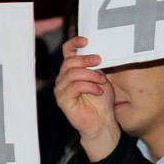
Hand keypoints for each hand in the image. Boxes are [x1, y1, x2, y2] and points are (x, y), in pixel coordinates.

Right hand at [53, 36, 119, 161]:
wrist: (102, 122)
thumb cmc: (101, 101)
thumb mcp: (101, 78)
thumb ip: (96, 66)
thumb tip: (98, 52)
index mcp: (71, 70)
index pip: (67, 52)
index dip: (73, 43)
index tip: (86, 40)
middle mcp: (63, 78)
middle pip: (69, 62)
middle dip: (85, 60)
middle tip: (100, 61)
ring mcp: (61, 89)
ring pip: (72, 73)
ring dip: (90, 75)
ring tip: (102, 82)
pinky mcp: (62, 100)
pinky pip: (74, 87)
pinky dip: (89, 87)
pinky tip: (98, 92)